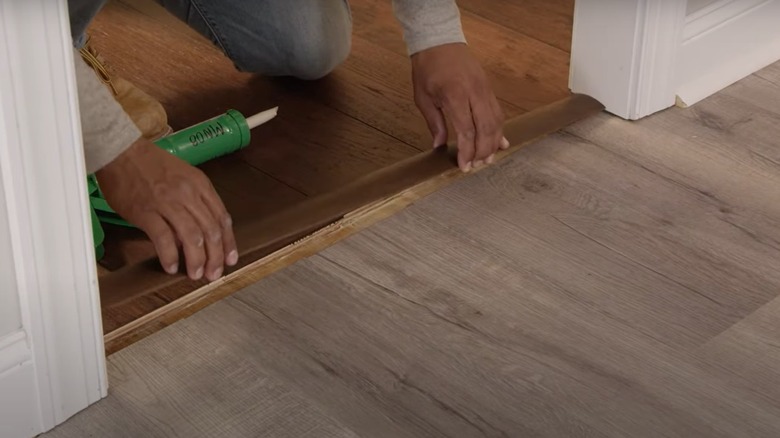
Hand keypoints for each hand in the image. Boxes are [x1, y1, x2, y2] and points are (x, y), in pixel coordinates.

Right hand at [96, 137, 237, 280]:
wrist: (121, 151)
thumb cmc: (150, 164)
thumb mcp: (184, 175)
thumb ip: (196, 200)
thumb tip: (203, 230)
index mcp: (200, 185)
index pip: (222, 218)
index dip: (228, 242)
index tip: (230, 259)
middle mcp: (188, 194)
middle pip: (210, 231)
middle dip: (215, 257)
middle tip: (213, 273)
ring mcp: (167, 203)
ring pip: (192, 237)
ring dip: (196, 260)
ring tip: (195, 274)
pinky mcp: (145, 212)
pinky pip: (163, 238)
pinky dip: (170, 256)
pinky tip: (171, 266)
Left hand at [411, 43, 508, 171]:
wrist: (440, 41)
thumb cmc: (428, 68)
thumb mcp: (422, 98)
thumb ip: (434, 123)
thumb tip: (439, 145)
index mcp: (455, 95)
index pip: (467, 131)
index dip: (468, 152)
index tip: (464, 166)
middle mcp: (474, 93)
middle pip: (486, 129)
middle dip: (483, 151)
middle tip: (477, 166)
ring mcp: (485, 89)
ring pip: (496, 121)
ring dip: (494, 142)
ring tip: (488, 159)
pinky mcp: (489, 88)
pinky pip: (498, 112)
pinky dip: (499, 129)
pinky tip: (499, 142)